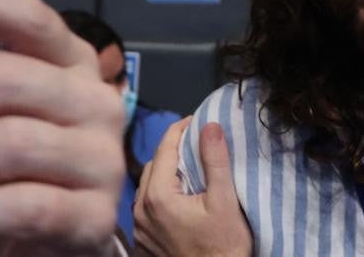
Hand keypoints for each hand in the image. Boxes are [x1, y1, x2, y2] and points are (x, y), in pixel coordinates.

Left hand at [0, 0, 123, 256]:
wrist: (66, 227)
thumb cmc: (24, 150)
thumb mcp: (0, 92)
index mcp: (75, 62)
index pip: (34, 20)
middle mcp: (98, 102)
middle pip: (6, 80)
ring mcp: (100, 159)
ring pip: (7, 144)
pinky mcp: (92, 214)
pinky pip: (20, 206)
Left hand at [134, 120, 251, 256]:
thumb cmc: (223, 245)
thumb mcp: (224, 200)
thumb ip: (215, 160)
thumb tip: (210, 125)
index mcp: (157, 196)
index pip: (164, 148)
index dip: (181, 129)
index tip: (198, 120)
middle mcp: (140, 211)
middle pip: (152, 166)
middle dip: (172, 150)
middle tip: (196, 144)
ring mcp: (139, 229)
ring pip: (147, 186)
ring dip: (165, 173)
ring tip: (190, 169)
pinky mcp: (143, 242)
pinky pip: (146, 207)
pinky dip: (160, 194)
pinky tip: (180, 197)